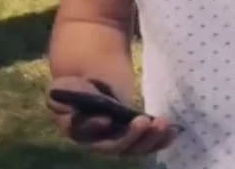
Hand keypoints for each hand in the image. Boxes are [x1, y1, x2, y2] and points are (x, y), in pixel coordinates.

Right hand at [46, 75, 179, 155]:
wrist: (91, 85)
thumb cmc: (74, 87)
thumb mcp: (61, 89)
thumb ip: (61, 96)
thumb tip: (74, 104)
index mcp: (75, 129)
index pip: (83, 132)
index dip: (94, 127)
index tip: (107, 119)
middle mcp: (97, 142)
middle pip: (113, 146)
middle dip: (130, 136)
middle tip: (143, 121)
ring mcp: (117, 142)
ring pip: (134, 148)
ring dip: (150, 139)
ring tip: (163, 123)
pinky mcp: (134, 138)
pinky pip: (147, 144)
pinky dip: (161, 140)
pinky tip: (173, 131)